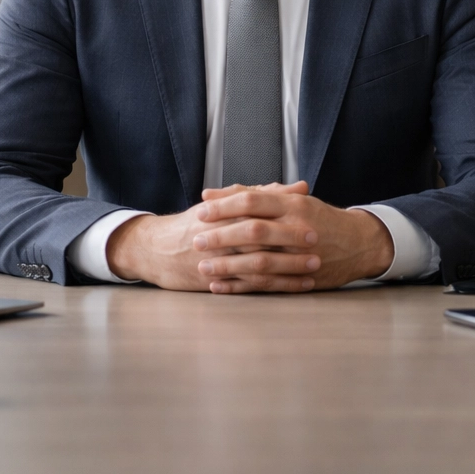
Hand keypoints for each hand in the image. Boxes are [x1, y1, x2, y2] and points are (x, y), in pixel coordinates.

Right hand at [106, 189, 321, 292]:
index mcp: (223, 213)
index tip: (311, 219)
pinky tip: (296, 286)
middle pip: (260, 239)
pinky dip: (275, 287)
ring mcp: (218, 261)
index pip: (257, 212)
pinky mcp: (217, 282)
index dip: (284, 217)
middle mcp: (220, 236)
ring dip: (288, 268)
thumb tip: (297, 186)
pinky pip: (250, 286)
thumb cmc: (195, 224)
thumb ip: (261, 194)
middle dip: (290, 242)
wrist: (156, 250)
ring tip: (313, 268)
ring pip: (257, 265)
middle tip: (318, 243)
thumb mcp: (223, 204)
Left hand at [192, 183, 394, 292]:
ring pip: (258, 260)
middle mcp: (296, 228)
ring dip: (228, 265)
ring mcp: (299, 255)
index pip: (253, 200)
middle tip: (197, 239)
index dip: (225, 205)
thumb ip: (261, 196)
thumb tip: (224, 192)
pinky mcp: (299, 278)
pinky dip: (240, 286)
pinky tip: (220, 286)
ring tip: (203, 266)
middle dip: (222, 236)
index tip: (202, 210)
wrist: (359, 244)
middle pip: (253, 230)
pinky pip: (266, 283)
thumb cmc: (321, 219)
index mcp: (293, 205)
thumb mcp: (297, 201)